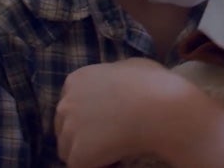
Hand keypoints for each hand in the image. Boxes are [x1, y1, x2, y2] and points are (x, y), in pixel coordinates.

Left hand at [54, 57, 196, 166]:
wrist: (159, 108)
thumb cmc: (151, 84)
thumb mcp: (130, 66)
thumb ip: (114, 73)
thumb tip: (119, 79)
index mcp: (76, 80)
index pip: (69, 104)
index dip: (85, 116)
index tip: (102, 122)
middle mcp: (66, 103)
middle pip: (63, 127)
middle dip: (81, 135)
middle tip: (107, 139)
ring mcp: (69, 130)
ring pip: (68, 150)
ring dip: (87, 152)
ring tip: (112, 150)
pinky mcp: (77, 155)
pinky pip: (79, 166)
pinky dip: (97, 165)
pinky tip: (115, 159)